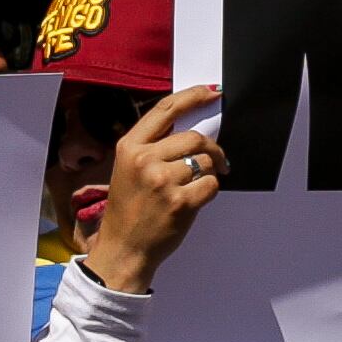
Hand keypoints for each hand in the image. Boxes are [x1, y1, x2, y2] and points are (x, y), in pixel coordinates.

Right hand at [76, 86, 227, 296]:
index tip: (212, 92)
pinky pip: (211, 185)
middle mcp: (144, 160)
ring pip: (205, 161)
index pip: (166, 109)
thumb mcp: (128, 170)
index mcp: (130, 147)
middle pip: (194, 137)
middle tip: (219, 159)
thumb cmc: (129, 210)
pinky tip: (196, 199)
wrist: (123, 249)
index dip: (193, 96)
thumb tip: (194, 131)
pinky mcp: (180, 202)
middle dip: (213, 148)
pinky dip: (210, 191)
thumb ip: (154, 147)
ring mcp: (162, 181)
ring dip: (211, 172)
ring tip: (199, 185)